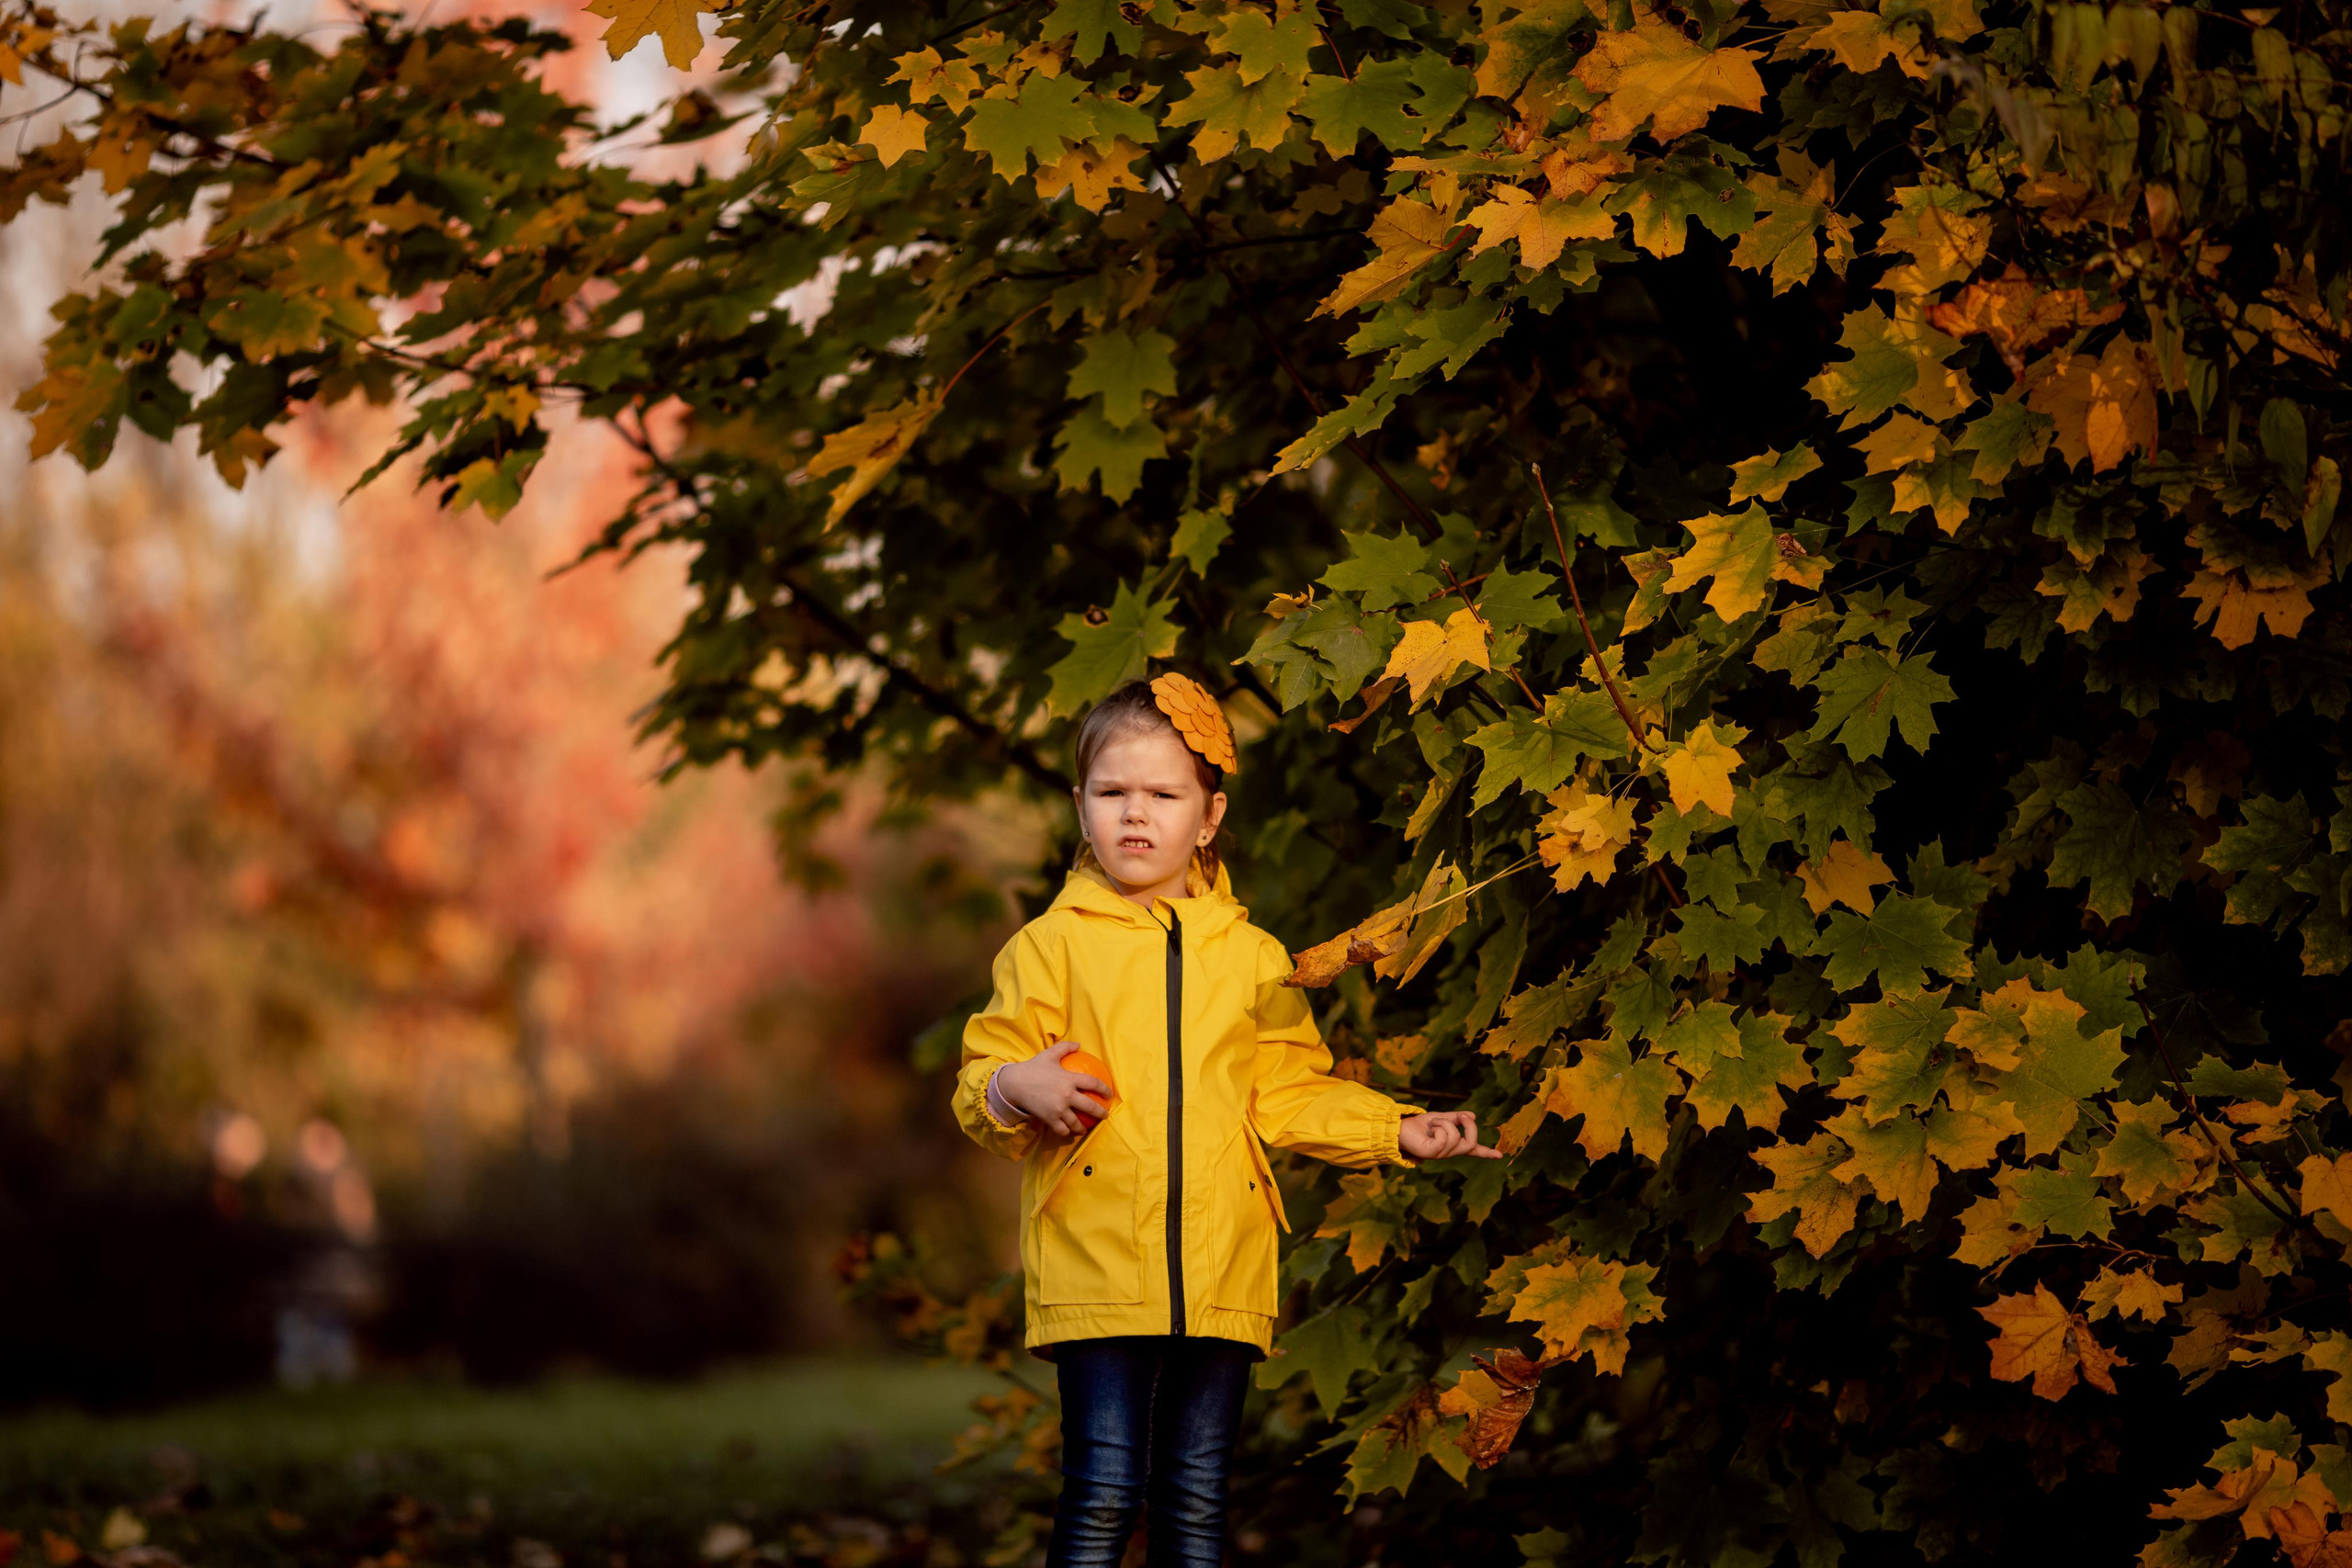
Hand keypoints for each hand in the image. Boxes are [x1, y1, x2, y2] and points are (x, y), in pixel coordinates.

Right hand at [995, 1040, 1114, 1138]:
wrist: (1014, 1083)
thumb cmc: (1033, 1068)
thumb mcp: (1049, 1054)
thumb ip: (1065, 1048)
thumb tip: (1079, 1044)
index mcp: (1069, 1079)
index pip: (1093, 1084)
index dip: (1104, 1089)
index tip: (1109, 1094)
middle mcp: (1066, 1095)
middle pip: (1090, 1107)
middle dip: (1101, 1113)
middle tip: (1105, 1116)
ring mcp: (1058, 1109)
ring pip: (1076, 1123)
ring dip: (1082, 1128)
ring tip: (1085, 1129)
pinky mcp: (1049, 1119)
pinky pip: (1062, 1130)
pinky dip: (1066, 1132)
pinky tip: (1068, 1132)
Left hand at [1399, 1110, 1502, 1160]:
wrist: (1400, 1126)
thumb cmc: (1419, 1124)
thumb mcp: (1442, 1117)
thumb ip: (1456, 1118)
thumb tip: (1472, 1116)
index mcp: (1453, 1144)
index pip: (1473, 1150)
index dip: (1487, 1153)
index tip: (1501, 1155)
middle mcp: (1449, 1151)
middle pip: (1471, 1142)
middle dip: (1469, 1125)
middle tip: (1461, 1116)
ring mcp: (1440, 1154)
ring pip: (1456, 1136)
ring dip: (1446, 1122)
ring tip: (1434, 1122)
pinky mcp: (1431, 1153)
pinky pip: (1445, 1137)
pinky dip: (1440, 1125)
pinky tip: (1431, 1127)